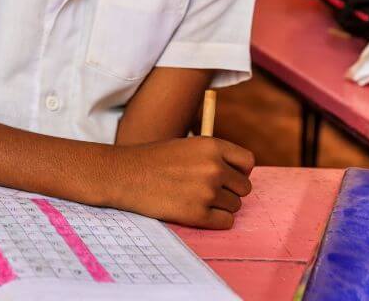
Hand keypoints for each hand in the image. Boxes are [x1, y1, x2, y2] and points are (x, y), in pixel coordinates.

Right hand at [112, 137, 254, 228]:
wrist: (121, 175)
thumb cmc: (151, 160)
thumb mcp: (184, 146)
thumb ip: (212, 156)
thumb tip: (238, 175)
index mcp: (211, 146)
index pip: (247, 162)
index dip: (239, 171)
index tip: (227, 176)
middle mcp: (213, 167)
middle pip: (243, 188)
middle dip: (229, 191)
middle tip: (205, 191)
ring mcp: (206, 191)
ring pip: (234, 206)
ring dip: (219, 206)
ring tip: (193, 199)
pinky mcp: (197, 214)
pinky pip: (225, 222)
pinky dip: (214, 220)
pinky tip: (195, 212)